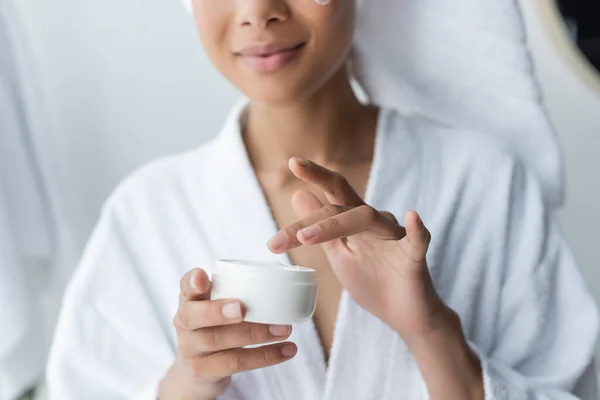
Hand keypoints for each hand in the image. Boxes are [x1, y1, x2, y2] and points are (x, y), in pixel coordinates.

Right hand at [159, 268, 296, 399]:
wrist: (198, 371)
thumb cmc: (216, 328)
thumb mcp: (217, 307)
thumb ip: (234, 292)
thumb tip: (281, 281)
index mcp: (190, 301)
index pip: (186, 286)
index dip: (192, 281)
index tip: (202, 277)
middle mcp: (184, 324)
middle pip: (195, 317)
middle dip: (218, 311)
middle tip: (242, 308)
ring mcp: (190, 350)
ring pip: (217, 341)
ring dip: (255, 334)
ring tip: (285, 329)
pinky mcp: (204, 372)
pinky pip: (235, 363)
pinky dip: (265, 356)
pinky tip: (288, 350)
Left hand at [268, 158, 447, 339]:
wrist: (402, 314)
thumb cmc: (371, 280)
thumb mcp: (338, 251)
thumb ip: (319, 226)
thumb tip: (296, 193)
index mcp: (354, 220)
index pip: (332, 194)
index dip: (315, 176)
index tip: (292, 162)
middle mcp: (374, 222)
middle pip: (344, 203)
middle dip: (314, 206)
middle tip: (283, 229)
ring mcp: (394, 237)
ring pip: (367, 218)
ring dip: (334, 225)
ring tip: (307, 238)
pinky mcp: (413, 258)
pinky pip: (417, 240)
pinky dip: (416, 229)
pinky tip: (412, 217)